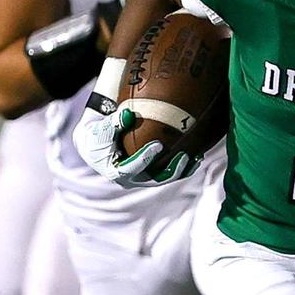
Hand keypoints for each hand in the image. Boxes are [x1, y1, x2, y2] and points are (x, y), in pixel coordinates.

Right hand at [73, 105, 197, 187]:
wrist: (97, 142)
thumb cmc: (97, 135)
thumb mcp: (101, 129)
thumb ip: (114, 123)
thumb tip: (126, 115)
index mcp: (116, 172)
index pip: (132, 167)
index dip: (146, 158)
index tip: (158, 145)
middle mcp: (131, 179)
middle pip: (155, 179)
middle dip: (172, 169)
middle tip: (184, 155)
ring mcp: (143, 178)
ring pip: (166, 178)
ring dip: (182, 169)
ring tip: (196, 158)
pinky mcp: (152, 173)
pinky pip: (170, 172)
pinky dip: (183, 166)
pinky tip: (197, 156)